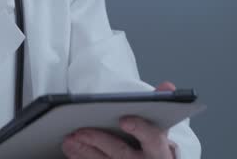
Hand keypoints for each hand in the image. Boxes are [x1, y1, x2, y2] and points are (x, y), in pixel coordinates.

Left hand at [61, 81, 176, 158]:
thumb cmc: (152, 148)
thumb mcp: (159, 129)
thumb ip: (158, 107)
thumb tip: (167, 86)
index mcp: (159, 149)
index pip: (152, 138)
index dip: (139, 128)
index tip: (124, 120)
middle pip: (121, 152)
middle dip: (99, 140)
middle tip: (80, 131)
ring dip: (84, 151)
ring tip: (69, 139)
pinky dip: (81, 158)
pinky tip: (70, 150)